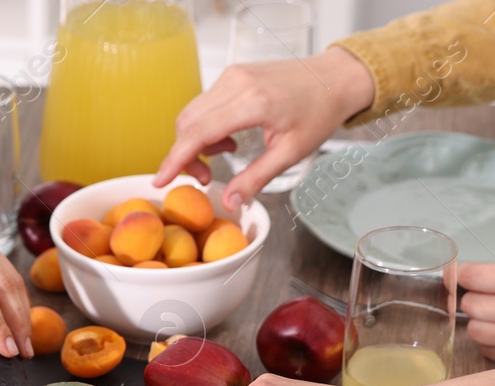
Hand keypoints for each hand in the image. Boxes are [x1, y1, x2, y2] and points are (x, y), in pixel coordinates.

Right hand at [153, 47, 374, 208]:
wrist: (335, 78)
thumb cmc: (319, 113)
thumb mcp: (291, 153)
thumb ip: (256, 178)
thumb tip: (229, 202)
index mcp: (252, 103)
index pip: (198, 133)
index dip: (175, 160)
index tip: (160, 181)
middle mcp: (236, 84)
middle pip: (187, 122)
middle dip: (185, 155)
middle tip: (206, 177)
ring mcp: (233, 75)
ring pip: (192, 112)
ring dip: (195, 141)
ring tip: (222, 157)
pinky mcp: (233, 74)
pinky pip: (205, 103)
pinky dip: (206, 126)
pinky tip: (228, 140)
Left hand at [459, 257, 494, 362]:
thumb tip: (482, 270)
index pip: (472, 276)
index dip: (465, 274)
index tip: (468, 274)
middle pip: (469, 305)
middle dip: (476, 297)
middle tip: (494, 295)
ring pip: (474, 331)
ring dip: (482, 321)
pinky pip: (489, 351)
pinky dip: (493, 342)